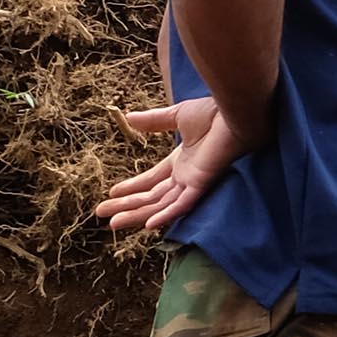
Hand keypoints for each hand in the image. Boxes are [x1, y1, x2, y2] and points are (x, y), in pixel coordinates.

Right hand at [96, 96, 250, 235]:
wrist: (236, 111)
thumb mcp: (177, 115)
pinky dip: (166, 215)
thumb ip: (154, 121)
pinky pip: (182, 204)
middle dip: (125, 206)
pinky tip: (148, 225)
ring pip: (160, 205)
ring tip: (113, 224)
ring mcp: (193, 183)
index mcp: (180, 162)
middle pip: (150, 197)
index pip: (151, 180)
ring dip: (136, 215)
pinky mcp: (202, 184)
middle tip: (101, 214)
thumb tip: (128, 117)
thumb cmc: (215, 112)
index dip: (132, 188)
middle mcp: (185, 176)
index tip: (112, 193)